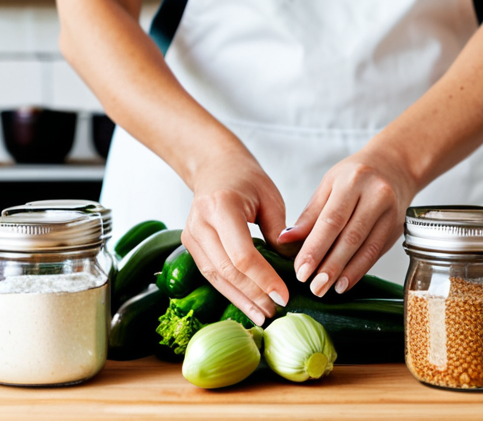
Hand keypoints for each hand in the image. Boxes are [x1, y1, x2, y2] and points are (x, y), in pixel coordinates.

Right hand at [181, 152, 290, 325]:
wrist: (215, 166)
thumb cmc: (246, 178)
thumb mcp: (270, 198)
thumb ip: (279, 232)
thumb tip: (292, 267)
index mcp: (221, 207)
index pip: (242, 254)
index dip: (263, 279)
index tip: (284, 296)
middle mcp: (200, 223)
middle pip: (227, 270)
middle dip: (253, 294)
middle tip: (275, 312)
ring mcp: (191, 235)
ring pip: (216, 277)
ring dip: (240, 299)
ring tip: (262, 316)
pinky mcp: (191, 245)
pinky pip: (211, 274)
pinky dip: (230, 291)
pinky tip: (247, 304)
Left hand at [278, 148, 415, 296]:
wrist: (394, 166)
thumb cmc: (354, 176)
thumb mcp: (328, 185)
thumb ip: (309, 215)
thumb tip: (285, 240)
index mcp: (352, 181)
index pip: (331, 220)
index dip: (315, 248)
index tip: (301, 271)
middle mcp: (376, 195)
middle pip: (350, 237)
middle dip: (330, 266)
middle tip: (313, 287)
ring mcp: (390, 212)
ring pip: (366, 249)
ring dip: (345, 273)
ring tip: (327, 289)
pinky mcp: (396, 228)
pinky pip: (376, 253)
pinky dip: (359, 270)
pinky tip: (345, 283)